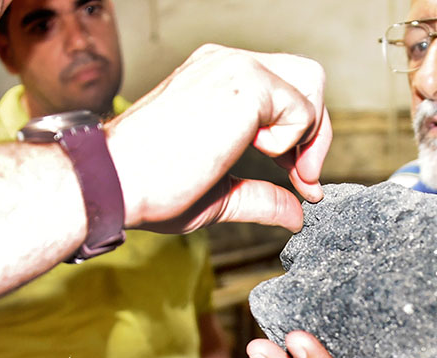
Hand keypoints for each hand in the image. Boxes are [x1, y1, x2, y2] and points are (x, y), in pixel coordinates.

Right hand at [106, 44, 332, 233]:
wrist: (118, 183)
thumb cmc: (151, 185)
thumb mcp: (220, 194)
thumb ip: (262, 197)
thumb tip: (296, 214)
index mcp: (218, 80)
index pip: (286, 90)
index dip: (303, 139)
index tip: (298, 182)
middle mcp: (227, 65)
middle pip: (308, 79)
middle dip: (317, 132)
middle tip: (304, 178)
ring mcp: (235, 67)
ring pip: (311, 84)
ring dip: (309, 133)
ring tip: (283, 167)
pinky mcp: (245, 82)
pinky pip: (302, 107)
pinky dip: (292, 142)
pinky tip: (254, 154)